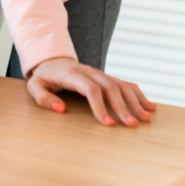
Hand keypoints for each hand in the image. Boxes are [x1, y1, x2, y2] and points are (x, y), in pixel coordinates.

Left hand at [27, 57, 156, 125]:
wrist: (52, 60)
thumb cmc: (44, 77)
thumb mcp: (34, 86)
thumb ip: (43, 97)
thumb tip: (61, 110)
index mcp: (72, 74)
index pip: (91, 89)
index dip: (100, 106)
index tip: (108, 124)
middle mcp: (89, 72)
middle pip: (110, 87)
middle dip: (122, 107)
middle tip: (131, 125)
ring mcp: (100, 73)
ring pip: (121, 85)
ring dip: (135, 101)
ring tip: (144, 119)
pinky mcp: (106, 77)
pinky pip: (126, 84)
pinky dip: (139, 94)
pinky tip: (149, 107)